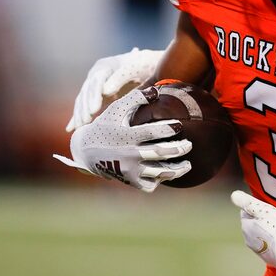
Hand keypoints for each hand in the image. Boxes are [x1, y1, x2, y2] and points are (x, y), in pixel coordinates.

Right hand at [54, 88, 191, 192]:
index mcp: (126, 136)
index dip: (168, 129)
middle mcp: (128, 154)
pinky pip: (149, 185)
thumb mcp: (116, 109)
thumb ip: (135, 98)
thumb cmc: (105, 125)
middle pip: (160, 153)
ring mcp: (129, 170)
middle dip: (179, 149)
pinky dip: (160, 181)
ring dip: (177, 170)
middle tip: (189, 144)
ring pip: (158, 173)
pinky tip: (167, 173)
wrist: (85, 151)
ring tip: (188, 165)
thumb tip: (156, 91)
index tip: (180, 125)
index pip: (152, 132)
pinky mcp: (129, 181)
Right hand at [66, 47, 164, 131]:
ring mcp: (94, 85)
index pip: (96, 82)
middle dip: (85, 107)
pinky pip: (84, 106)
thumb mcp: (135, 69)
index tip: (94, 110)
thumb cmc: (143, 66)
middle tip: (85, 122)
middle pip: (87, 92)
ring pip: (83, 100)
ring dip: (80, 113)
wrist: (147, 65)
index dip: (94, 96)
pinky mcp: (96, 96)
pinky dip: (77, 116)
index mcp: (105, 67)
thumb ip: (120, 78)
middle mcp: (96, 75)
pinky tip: (71, 128)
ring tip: (80, 127)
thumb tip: (106, 91)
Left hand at [230, 190, 275, 274]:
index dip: (258, 208)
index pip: (246, 211)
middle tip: (275, 218)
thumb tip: (234, 195)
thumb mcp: (263, 210)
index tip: (269, 210)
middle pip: (252, 223)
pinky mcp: (267, 257)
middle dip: (261, 219)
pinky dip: (271, 240)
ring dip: (266, 230)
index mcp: (245, 226)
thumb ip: (247, 202)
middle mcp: (248, 239)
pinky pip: (266, 244)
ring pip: (259, 234)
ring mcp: (257, 249)